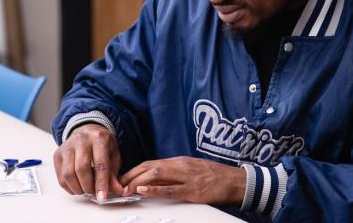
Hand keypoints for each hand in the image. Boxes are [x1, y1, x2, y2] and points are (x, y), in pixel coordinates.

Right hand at [53, 123, 123, 200]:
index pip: (100, 164)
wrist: (86, 129)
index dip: (101, 183)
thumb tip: (117, 190)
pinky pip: (60, 176)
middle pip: (81, 169)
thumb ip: (114, 173)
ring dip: (77, 188)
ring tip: (85, 189)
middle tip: (93, 192)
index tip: (102, 197)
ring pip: (68, 174)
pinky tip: (77, 186)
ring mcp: (67, 146)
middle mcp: (81, 140)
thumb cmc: (101, 143)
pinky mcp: (58, 154)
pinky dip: (69, 187)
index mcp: (98, 138)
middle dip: (88, 186)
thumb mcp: (114, 154)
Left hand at [119, 156, 245, 205]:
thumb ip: (173, 173)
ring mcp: (186, 177)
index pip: (150, 164)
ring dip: (138, 182)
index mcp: (178, 161)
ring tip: (126, 190)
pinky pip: (170, 189)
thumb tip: (154, 179)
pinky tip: (144, 190)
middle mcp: (180, 166)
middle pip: (149, 167)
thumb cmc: (213, 176)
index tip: (122, 179)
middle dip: (131, 176)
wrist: (234, 180)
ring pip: (157, 175)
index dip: (133, 171)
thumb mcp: (190, 169)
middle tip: (118, 186)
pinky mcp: (192, 190)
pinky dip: (155, 189)